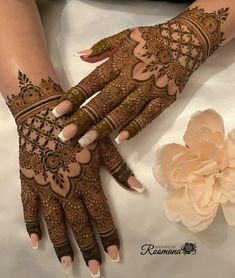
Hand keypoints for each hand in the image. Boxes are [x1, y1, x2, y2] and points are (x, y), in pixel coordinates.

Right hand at [6, 72, 143, 276]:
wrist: (45, 115)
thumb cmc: (79, 128)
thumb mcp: (103, 145)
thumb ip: (120, 169)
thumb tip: (139, 188)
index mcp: (87, 180)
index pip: (101, 215)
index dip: (108, 236)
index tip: (114, 255)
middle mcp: (68, 189)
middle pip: (79, 224)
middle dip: (88, 247)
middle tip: (93, 269)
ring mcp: (47, 188)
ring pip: (55, 223)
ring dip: (62, 244)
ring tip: (67, 264)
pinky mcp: (30, 183)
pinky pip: (30, 209)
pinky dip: (32, 225)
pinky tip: (36, 242)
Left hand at [52, 6, 228, 146]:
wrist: (186, 40)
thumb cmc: (151, 39)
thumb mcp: (125, 36)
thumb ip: (102, 47)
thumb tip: (80, 56)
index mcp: (119, 62)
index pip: (92, 82)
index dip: (74, 97)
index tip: (58, 112)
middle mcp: (131, 77)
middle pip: (104, 101)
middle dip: (84, 118)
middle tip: (65, 135)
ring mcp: (149, 90)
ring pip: (123, 111)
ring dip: (104, 127)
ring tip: (86, 142)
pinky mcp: (164, 99)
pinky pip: (148, 116)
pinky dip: (135, 127)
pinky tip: (121, 139)